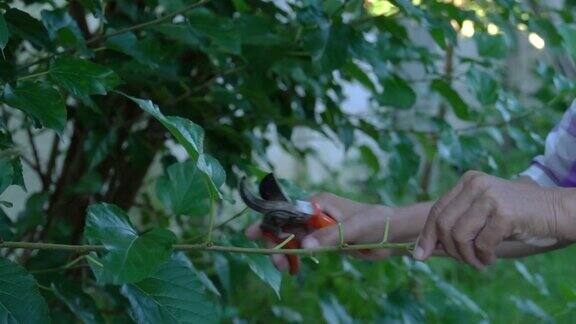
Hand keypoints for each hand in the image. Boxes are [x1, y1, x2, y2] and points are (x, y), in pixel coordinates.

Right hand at [245, 193, 414, 271]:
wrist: (394, 233)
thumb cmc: (376, 222)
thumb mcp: (353, 228)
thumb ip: (329, 236)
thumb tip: (305, 246)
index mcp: (318, 202)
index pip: (287, 211)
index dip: (269, 222)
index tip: (253, 234)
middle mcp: (315, 212)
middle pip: (286, 226)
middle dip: (277, 242)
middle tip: (277, 262)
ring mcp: (319, 227)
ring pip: (293, 239)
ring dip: (285, 252)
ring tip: (285, 268)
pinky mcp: (325, 241)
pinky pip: (304, 249)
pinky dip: (296, 258)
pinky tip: (293, 269)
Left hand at [413, 171, 575, 268]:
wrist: (556, 211)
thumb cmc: (516, 216)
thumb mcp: (482, 214)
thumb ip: (456, 225)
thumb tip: (421, 250)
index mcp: (467, 181)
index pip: (437, 210)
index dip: (427, 235)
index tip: (419, 255)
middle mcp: (476, 185)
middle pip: (444, 224)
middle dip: (450, 250)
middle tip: (465, 260)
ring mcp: (490, 197)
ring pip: (459, 236)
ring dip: (467, 257)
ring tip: (479, 261)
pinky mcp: (504, 213)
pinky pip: (481, 244)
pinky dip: (483, 257)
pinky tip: (490, 258)